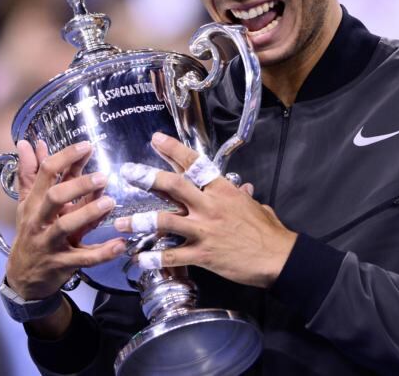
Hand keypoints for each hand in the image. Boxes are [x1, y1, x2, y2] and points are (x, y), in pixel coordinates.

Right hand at [5, 140, 124, 299]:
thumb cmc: (31, 232)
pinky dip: (103, 252)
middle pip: (54, 197)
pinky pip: (84, 258)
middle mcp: (39, 220)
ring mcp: (50, 243)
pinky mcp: (63, 263)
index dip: (65, 157)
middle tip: (102, 175)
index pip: (45, 173)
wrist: (23, 276)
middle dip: (77, 185)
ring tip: (110, 201)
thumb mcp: (27, 203)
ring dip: (89, 213)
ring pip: (66, 226)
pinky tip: (120, 244)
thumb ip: (30, 173)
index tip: (86, 146)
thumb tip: (27, 142)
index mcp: (33, 202)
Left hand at [115, 132, 296, 288]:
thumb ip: (243, 197)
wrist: (278, 258)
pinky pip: (173, 256)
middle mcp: (210, 206)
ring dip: (139, 220)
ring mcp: (204, 231)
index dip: (174, 150)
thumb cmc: (269, 231)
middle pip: (173, 186)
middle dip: (147, 177)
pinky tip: (139, 259)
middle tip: (127, 172)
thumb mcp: (256, 207)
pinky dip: (154, 258)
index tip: (156, 140)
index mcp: (223, 190)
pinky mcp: (203, 255)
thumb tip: (244, 190)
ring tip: (119, 222)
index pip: (195, 164)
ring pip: (165, 221)